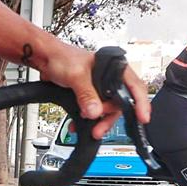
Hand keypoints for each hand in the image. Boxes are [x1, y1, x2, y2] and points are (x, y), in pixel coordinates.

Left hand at [32, 41, 151, 135]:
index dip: (141, 103)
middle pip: (119, 103)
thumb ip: (86, 94)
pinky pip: (93, 111)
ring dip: (98, 121)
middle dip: (109, 117)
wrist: (44, 58)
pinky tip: (78, 125)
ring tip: (90, 129)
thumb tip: (95, 111)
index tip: (142, 118)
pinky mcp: (88, 96)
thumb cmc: (61, 56)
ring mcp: (99, 88)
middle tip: (99, 128)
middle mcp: (109, 78)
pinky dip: (88, 120)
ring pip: (106, 110)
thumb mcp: (76, 75)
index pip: (135, 86)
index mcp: (114, 68)